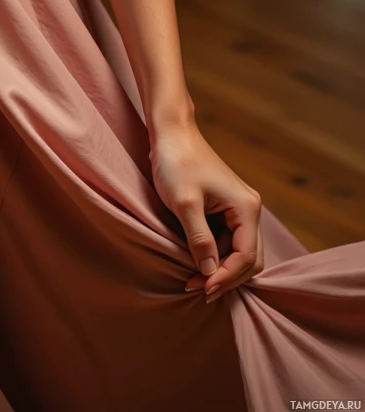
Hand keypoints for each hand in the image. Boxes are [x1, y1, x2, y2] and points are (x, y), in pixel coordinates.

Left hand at [150, 121, 263, 301]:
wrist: (171, 133)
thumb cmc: (176, 162)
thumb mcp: (184, 203)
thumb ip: (199, 239)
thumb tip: (210, 273)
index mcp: (246, 207)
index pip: (246, 257)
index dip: (226, 277)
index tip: (203, 289)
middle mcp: (249, 209)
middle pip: (250, 259)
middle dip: (226, 277)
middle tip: (197, 289)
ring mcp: (239, 209)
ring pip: (239, 252)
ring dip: (220, 268)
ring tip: (193, 279)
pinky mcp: (226, 208)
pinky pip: (228, 241)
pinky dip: (215, 255)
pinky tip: (196, 262)